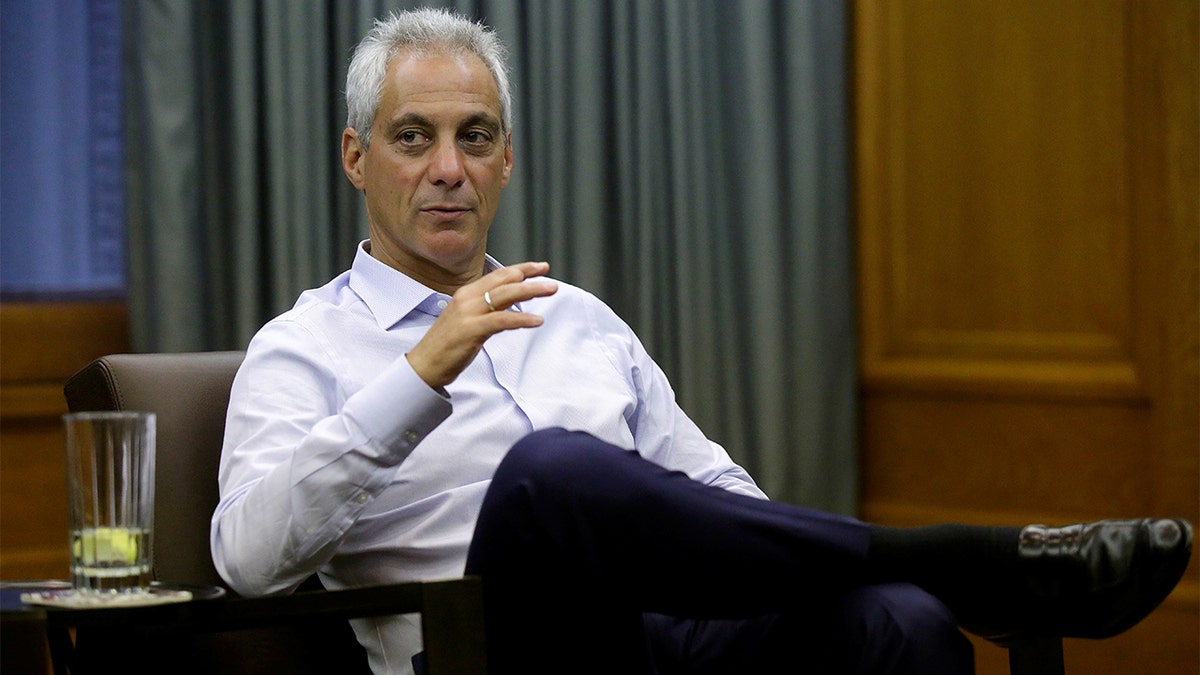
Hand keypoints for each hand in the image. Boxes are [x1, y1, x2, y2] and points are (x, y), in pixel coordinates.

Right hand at [406, 261, 557, 388]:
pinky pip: (502, 320)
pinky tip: (537, 320)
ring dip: (531, 291)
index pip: (498, 275)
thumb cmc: (447, 345)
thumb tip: (510, 305)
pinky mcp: (471, 330)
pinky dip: (522, 319)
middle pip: (504, 281)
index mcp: (466, 294)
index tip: (539, 267)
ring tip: (551, 290)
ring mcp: (468, 313)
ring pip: (505, 295)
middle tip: (549, 276)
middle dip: (529, 276)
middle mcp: (467, 298)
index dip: (520, 269)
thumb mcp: (469, 320)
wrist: (424, 365)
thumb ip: (488, 310)